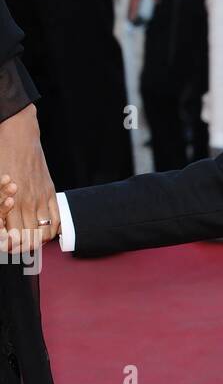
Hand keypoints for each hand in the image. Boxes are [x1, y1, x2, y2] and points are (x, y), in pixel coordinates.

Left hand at [0, 103, 59, 254]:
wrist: (18, 134)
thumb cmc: (1, 153)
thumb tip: (1, 219)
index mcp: (10, 201)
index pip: (14, 235)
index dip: (11, 245)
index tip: (8, 246)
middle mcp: (27, 202)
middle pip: (29, 238)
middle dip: (23, 247)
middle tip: (17, 248)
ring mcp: (41, 198)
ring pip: (45, 232)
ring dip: (38, 241)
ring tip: (31, 242)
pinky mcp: (51, 192)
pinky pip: (57, 220)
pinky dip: (52, 230)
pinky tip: (45, 231)